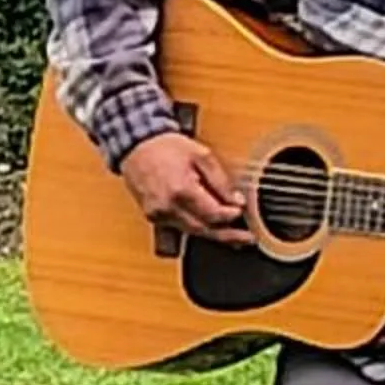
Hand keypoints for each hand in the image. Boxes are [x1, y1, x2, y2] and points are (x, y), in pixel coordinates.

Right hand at [121, 132, 248, 240]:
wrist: (137, 146)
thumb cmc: (167, 147)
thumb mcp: (201, 155)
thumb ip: (221, 181)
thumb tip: (237, 200)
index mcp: (181, 190)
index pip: (213, 214)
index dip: (231, 216)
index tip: (242, 212)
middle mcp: (168, 207)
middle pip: (204, 230)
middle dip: (228, 235)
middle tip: (247, 238)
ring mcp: (158, 215)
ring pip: (192, 232)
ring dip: (213, 235)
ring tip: (234, 238)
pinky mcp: (153, 217)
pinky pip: (179, 228)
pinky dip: (196, 229)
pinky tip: (208, 228)